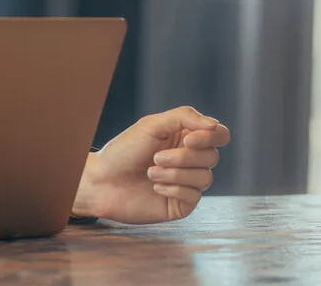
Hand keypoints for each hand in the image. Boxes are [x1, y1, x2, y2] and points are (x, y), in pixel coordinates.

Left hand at [73, 106, 230, 223]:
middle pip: (212, 156)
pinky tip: (155, 187)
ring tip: (150, 172)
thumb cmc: (123, 151)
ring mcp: (188, 182)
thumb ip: (184, 117)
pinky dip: (173, 188)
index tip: (188, 140)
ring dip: (175, 173)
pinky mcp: (182, 203)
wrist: (101, 181)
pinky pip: (194, 196)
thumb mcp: (151, 125)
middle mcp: (190, 160)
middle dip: (183, 157)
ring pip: (205, 177)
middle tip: (156, 157)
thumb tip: (215, 125)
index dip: (211, 137)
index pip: (219, 135)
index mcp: (185, 138)